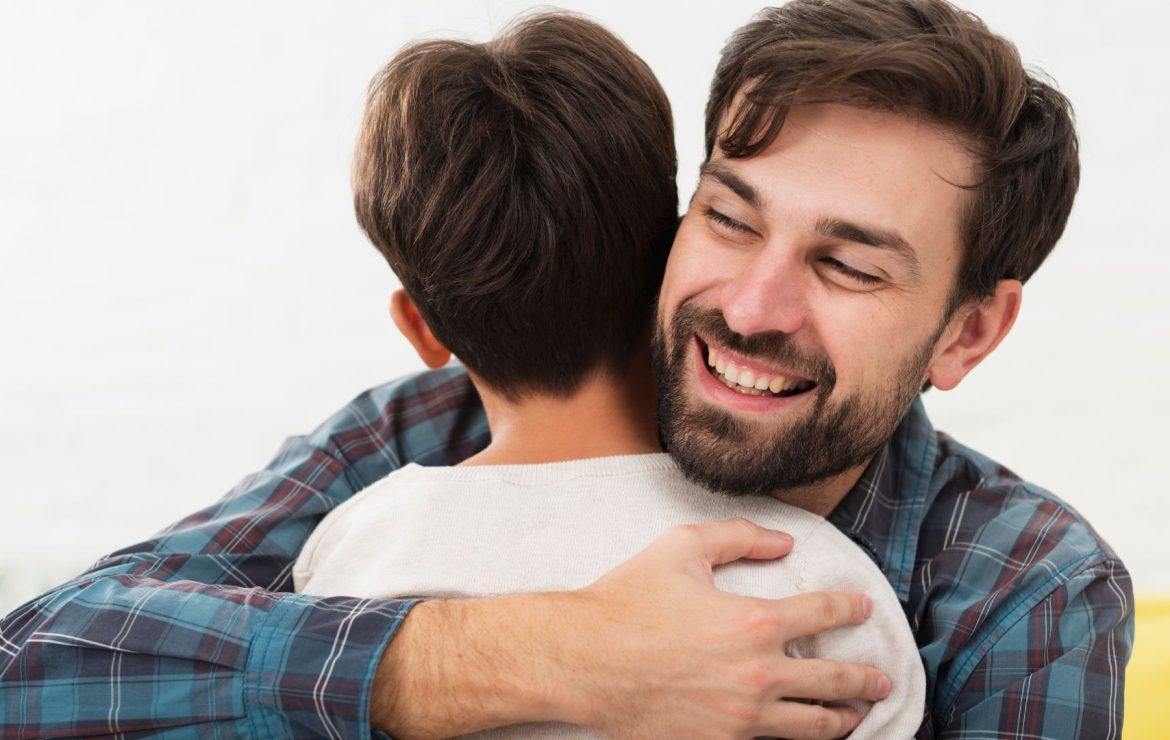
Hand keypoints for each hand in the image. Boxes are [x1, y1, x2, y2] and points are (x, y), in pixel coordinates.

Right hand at [563, 518, 890, 739]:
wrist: (582, 661)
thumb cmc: (628, 600)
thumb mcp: (682, 547)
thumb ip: (740, 535)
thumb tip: (784, 543)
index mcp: (755, 621)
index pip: (824, 613)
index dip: (850, 607)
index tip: (862, 607)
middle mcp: (758, 675)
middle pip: (834, 681)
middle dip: (865, 679)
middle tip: (881, 680)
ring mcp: (740, 718)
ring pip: (812, 727)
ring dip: (841, 720)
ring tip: (855, 718)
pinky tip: (798, 736)